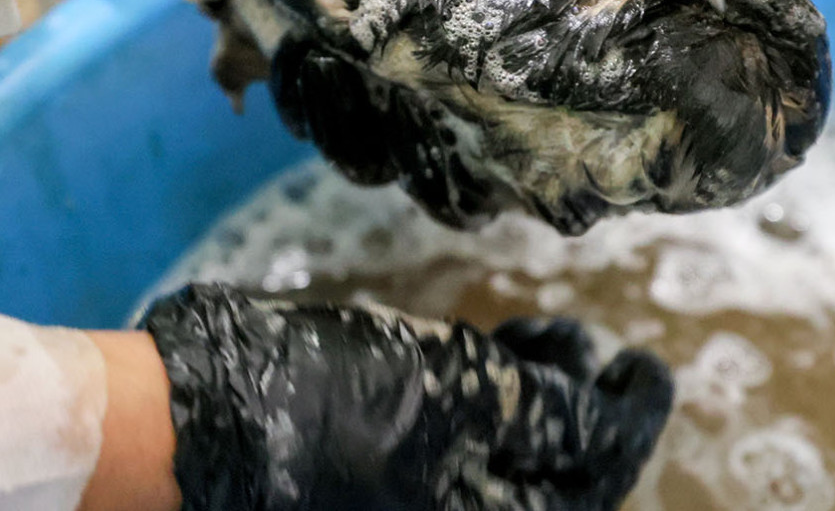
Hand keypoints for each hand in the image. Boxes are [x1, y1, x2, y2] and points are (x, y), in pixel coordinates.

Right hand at [140, 284, 671, 509]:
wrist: (183, 423)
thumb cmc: (309, 398)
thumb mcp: (442, 387)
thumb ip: (535, 411)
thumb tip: (607, 415)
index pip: (591, 471)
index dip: (632, 416)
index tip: (650, 368)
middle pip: (560, 481)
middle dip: (593, 412)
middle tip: (610, 357)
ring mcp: (417, 504)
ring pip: (515, 466)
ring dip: (547, 405)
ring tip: (550, 340)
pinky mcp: (385, 480)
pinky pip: (466, 459)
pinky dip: (495, 408)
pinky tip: (496, 355)